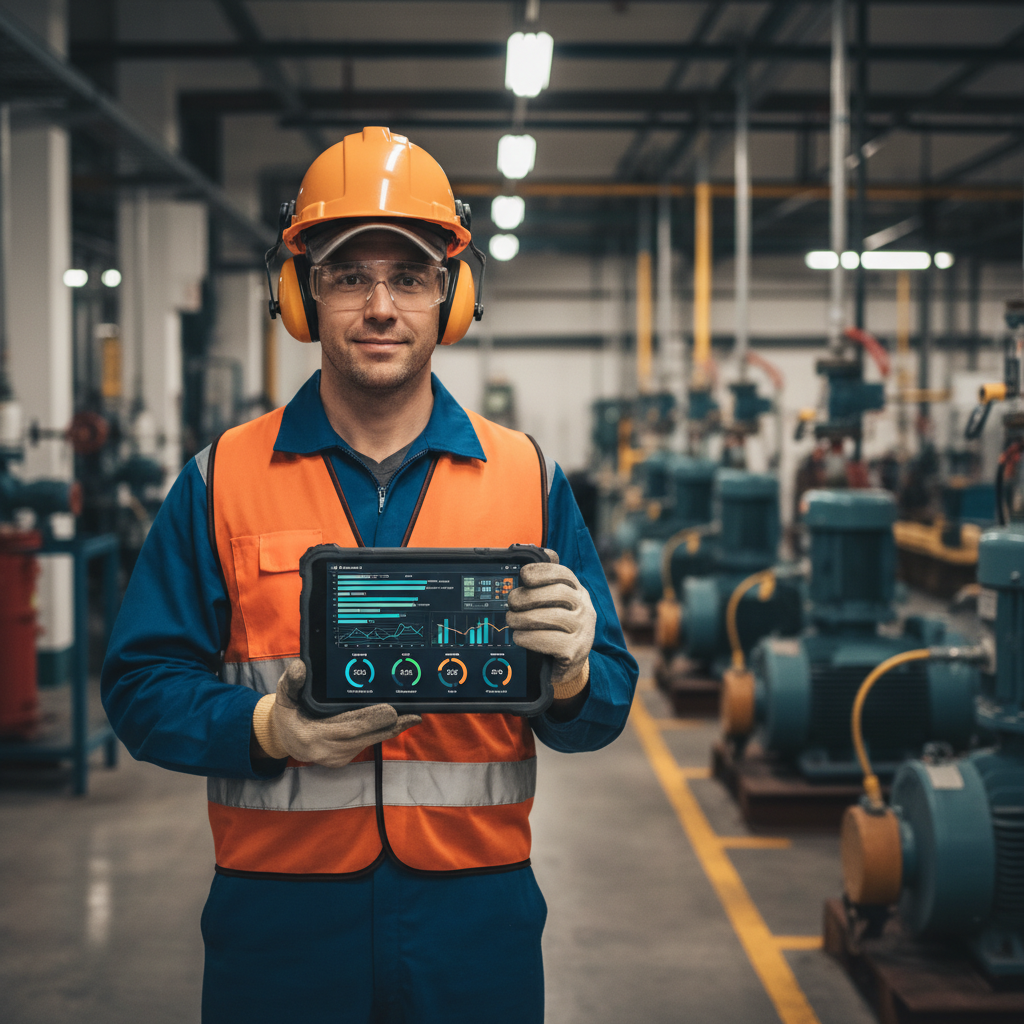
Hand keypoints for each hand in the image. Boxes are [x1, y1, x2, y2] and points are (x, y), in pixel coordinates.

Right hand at [252, 661, 420, 766]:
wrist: (284, 739)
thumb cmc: (288, 713)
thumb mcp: (283, 696)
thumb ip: (291, 682)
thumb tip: (300, 668)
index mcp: (311, 735)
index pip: (347, 727)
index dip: (370, 720)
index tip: (390, 710)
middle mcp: (326, 751)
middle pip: (365, 736)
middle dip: (389, 724)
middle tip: (412, 713)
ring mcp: (337, 757)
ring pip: (370, 741)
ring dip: (390, 729)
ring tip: (412, 717)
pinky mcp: (344, 759)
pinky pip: (368, 744)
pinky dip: (382, 732)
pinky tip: (398, 721)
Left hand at [505, 550, 595, 700]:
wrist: (567, 665)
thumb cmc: (554, 628)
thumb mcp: (553, 604)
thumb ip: (545, 582)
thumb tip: (535, 550)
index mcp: (578, 593)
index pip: (565, 575)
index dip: (543, 571)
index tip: (524, 574)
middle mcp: (585, 609)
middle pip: (559, 594)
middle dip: (529, 596)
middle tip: (511, 602)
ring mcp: (583, 631)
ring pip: (553, 617)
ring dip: (524, 618)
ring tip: (511, 621)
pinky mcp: (575, 651)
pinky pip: (549, 640)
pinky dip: (529, 637)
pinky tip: (519, 637)